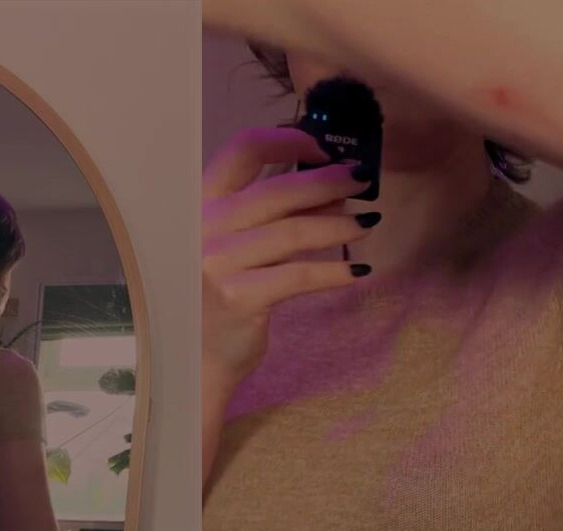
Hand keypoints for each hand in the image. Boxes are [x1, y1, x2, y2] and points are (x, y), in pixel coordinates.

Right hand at [201, 127, 375, 386]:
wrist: (195, 356)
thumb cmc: (219, 295)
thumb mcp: (240, 245)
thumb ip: (275, 215)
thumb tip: (332, 188)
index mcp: (201, 202)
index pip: (243, 150)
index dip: (288, 141)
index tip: (324, 150)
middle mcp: (204, 225)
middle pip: (278, 190)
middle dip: (328, 181)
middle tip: (363, 180)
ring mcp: (218, 261)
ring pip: (293, 232)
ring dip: (338, 224)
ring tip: (368, 222)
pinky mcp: (238, 297)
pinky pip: (298, 276)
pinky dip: (333, 272)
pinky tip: (358, 271)